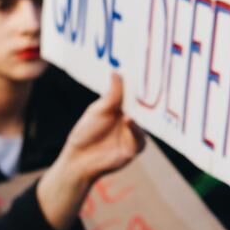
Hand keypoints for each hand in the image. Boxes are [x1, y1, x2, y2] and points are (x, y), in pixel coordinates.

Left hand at [36, 74, 145, 229]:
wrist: (80, 159)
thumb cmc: (86, 132)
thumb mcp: (98, 110)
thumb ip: (112, 95)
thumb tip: (117, 73)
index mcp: (124, 107)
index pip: (136, 94)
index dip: (140, 84)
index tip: (144, 70)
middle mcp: (132, 119)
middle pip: (145, 107)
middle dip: (148, 97)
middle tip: (150, 83)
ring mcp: (135, 133)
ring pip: (145, 122)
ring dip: (143, 112)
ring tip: (138, 101)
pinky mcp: (135, 147)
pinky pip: (139, 137)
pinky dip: (135, 128)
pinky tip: (129, 120)